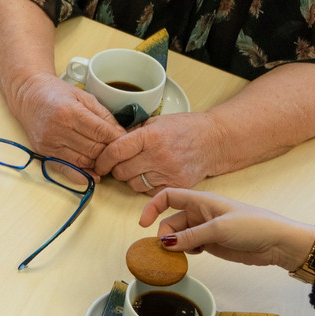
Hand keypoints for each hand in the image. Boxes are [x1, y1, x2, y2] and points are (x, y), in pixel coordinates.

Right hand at [6, 72, 123, 169]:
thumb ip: (103, 114)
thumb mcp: (83, 96)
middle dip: (110, 151)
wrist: (28, 96)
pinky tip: (93, 175)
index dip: (117, 138)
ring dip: (98, 162)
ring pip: (83, 161)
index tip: (126, 141)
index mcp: (69, 111)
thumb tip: (121, 133)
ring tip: (107, 158)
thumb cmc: (56, 93)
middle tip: (120, 151)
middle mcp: (58, 129)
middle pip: (93, 148)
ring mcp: (49, 143)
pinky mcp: (43, 152)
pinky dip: (82, 174)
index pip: (101, 132)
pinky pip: (66, 169)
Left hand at [95, 111, 227, 193]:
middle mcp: (158, 156)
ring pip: (133, 184)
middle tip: (122, 163)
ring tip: (141, 167)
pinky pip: (149, 193)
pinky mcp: (176, 186)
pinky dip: (146, 186)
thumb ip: (133, 133)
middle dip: (117, 168)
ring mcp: (168, 173)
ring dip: (132, 178)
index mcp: (150, 136)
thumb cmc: (185, 128)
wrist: (215, 140)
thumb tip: (109, 143)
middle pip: (121, 171)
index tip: (99, 162)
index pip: (115, 151)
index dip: (102, 159)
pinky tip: (153, 174)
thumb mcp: (156, 122)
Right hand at [136, 188, 313, 272]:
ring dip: (176, 245)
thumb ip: (190, 236)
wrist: (277, 242)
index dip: (153, 207)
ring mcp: (205, 228)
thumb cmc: (253, 225)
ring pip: (179, 235)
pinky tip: (195, 255)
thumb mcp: (219, 229)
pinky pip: (190, 246)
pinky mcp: (212, 243)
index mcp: (201, 201)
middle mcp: (200, 213)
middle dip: (165, 235)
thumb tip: (165, 243)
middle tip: (168, 251)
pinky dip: (186, 252)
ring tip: (182, 255)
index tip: (143, 225)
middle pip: (171, 220)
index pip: (168, 196)